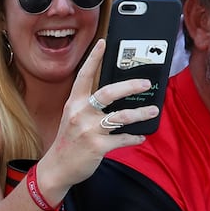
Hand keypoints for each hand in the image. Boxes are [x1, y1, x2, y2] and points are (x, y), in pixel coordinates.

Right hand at [38, 40, 156, 192]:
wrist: (57, 167)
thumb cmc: (68, 141)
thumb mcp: (72, 118)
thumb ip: (88, 106)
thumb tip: (114, 95)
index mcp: (73, 104)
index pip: (84, 76)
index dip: (94, 59)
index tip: (103, 43)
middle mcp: (80, 114)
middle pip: (108, 93)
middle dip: (130, 86)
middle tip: (146, 84)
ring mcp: (88, 130)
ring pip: (120, 117)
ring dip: (140, 113)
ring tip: (152, 111)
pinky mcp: (97, 146)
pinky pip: (122, 139)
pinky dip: (134, 138)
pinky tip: (140, 136)